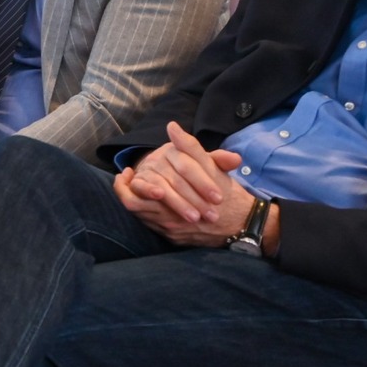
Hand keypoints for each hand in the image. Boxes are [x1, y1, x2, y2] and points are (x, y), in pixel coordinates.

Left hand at [113, 121, 255, 246]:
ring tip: (131, 186)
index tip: (125, 172)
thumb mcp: (211, 168)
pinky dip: (146, 213)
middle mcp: (171, 218)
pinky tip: (147, 199)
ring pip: (142, 217)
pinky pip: (152, 226)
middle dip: (126, 192)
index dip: (125, 185)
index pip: (138, 196)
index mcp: (177, 200)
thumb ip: (190, 148)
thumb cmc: (226, 193)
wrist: (243, 223)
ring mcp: (171, 230)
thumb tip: (172, 127)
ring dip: (135, 202)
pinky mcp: (174, 238)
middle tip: (124, 178)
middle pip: (135, 207)